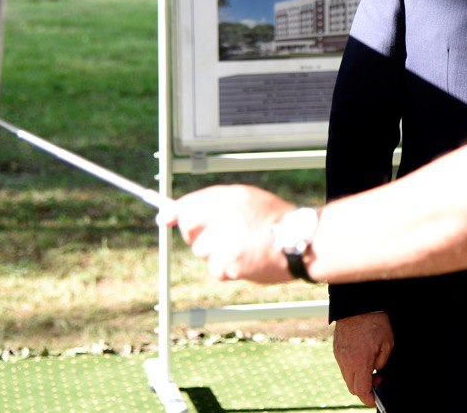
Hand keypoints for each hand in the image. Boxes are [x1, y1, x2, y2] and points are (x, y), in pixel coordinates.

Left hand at [161, 184, 295, 283]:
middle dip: (199, 236)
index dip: (175, 212)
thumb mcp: (249, 199)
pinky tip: (246, 262)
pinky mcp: (230, 262)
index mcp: (230, 196)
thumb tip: (176, 213)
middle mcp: (225, 215)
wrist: (302, 241)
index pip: (190, 203)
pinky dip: (227, 270)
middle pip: (190, 230)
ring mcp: (227, 240)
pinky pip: (216, 270)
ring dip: (216, 255)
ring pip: (202, 252)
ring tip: (242, 250)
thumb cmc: (276, 221)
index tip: (164, 218)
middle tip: (220, 239)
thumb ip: (216, 203)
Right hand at [333, 312, 393, 405]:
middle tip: (377, 377)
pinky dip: (352, 367)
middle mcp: (346, 361)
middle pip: (352, 387)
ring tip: (370, 364)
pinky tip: (361, 356)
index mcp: (360, 362)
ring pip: (347, 377)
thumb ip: (382, 363)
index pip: (362, 391)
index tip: (375, 400)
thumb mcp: (387, 344)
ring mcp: (339, 356)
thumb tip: (377, 371)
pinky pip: (343, 366)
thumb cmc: (375, 322)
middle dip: (365, 389)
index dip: (369, 399)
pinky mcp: (336, 350)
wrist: (358, 304)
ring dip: (358, 378)